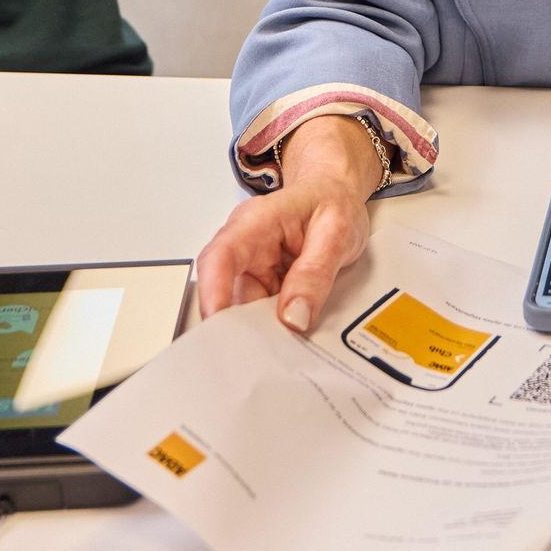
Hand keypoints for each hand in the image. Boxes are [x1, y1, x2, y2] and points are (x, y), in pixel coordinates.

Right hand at [194, 115, 383, 334]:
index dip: (213, 292)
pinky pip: (262, 313)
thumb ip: (316, 274)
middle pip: (228, 293)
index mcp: (256, 223)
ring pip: (245, 309)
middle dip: (241, 328)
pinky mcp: (263, 285)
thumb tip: (294, 317)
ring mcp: (252, 268)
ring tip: (285, 352)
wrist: (335, 193)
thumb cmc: (332, 202)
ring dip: (262, 331)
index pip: (221, 257)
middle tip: (264, 357)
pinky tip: (290, 341)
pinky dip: (275, 328)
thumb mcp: (337, 233)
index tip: (219, 323)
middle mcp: (245, 247)